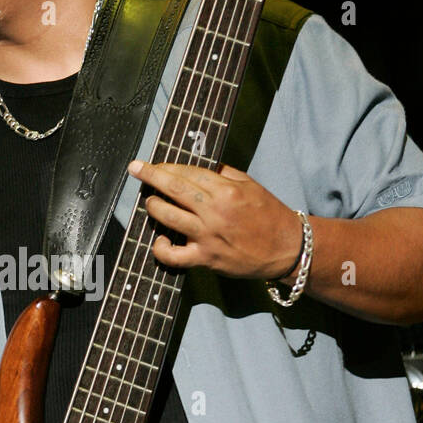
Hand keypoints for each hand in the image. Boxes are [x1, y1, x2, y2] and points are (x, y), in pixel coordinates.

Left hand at [128, 159, 302, 279]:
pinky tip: (159, 240)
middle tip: (135, 168)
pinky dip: (160, 248)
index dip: (167, 166)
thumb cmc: (269, 215)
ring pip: (167, 217)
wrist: (286, 249)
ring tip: (150, 201)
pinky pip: (173, 256)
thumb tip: (198, 165)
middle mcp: (214, 212)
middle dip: (150, 176)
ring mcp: (207, 236)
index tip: (153, 163)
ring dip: (153, 206)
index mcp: (226, 190)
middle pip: (173, 189)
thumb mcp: (250, 185)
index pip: (188, 173)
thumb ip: (224, 173)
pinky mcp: (205, 258)